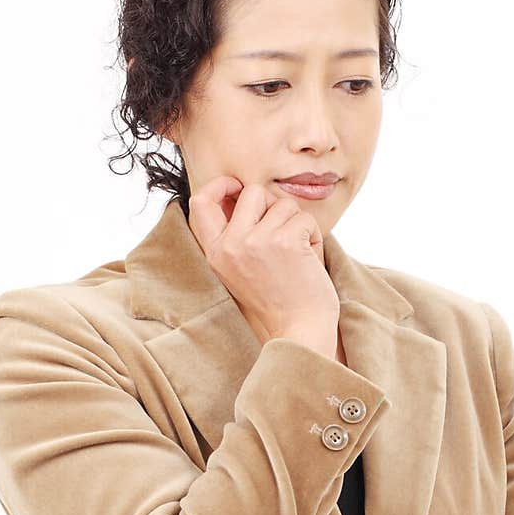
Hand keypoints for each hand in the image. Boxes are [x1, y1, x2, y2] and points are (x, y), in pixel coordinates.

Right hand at [187, 176, 339, 343]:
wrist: (299, 329)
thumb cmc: (277, 300)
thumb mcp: (240, 268)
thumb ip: (235, 234)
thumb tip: (242, 191)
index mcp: (215, 253)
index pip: (201, 202)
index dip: (220, 185)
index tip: (237, 185)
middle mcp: (230, 245)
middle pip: (251, 192)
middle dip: (274, 205)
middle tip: (284, 231)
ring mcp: (256, 241)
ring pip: (282, 204)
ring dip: (297, 224)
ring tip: (297, 254)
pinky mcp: (284, 240)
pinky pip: (304, 218)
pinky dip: (313, 235)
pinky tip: (308, 259)